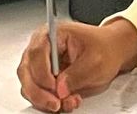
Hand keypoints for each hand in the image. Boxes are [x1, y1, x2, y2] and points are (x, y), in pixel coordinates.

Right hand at [17, 17, 136, 111]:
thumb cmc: (104, 48)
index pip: (37, 52)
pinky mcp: (43, 78)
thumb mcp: (96, 60)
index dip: (42, 73)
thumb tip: (60, 88)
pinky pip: (36, 93)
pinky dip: (47, 102)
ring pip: (28, 84)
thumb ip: (77, 74)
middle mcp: (42, 47)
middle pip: (26, 71)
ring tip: (65, 102)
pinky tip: (64, 102)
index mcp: (53, 34)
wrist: (111, 52)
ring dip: (43, 99)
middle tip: (56, 103)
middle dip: (39, 91)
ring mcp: (40, 63)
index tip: (55, 87)